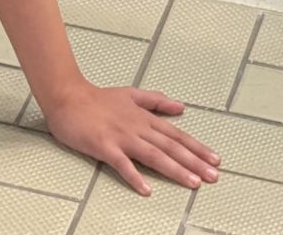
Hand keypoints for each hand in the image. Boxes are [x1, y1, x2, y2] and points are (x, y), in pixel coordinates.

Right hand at [42, 83, 218, 195]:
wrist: (67, 97)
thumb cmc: (97, 98)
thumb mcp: (131, 93)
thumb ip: (156, 101)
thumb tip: (180, 106)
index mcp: (144, 117)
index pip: (176, 135)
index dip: (197, 148)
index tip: (215, 160)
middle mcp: (137, 127)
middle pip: (170, 147)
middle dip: (194, 162)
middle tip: (213, 176)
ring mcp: (121, 137)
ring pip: (153, 155)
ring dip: (174, 169)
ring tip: (192, 183)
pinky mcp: (104, 146)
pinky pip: (122, 164)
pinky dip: (134, 176)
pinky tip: (146, 189)